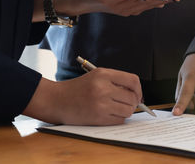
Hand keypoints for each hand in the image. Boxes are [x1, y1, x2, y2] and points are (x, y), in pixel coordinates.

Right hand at [24, 68, 141, 124]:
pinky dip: (118, 119)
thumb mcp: (96, 76)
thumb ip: (115, 81)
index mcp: (103, 74)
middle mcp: (103, 88)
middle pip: (132, 97)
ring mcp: (101, 103)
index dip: (138, 89)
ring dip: (126, 111)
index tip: (137, 94)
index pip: (133, 80)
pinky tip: (110, 115)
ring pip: (128, 110)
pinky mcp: (98, 117)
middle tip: (127, 104)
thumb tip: (137, 93)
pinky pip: (119, 120)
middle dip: (133, 102)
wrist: (56, 100)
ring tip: (117, 109)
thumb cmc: (77, 88)